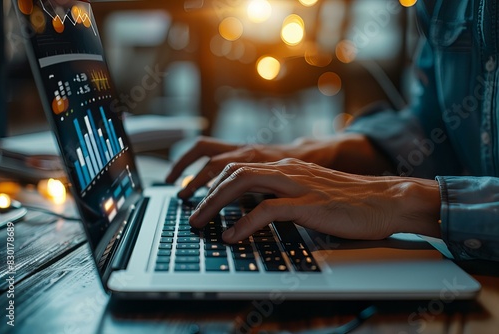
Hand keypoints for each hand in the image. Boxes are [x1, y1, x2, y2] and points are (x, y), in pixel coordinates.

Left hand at [189, 158, 441, 242]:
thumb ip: (283, 194)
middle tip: (190, 212)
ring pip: (243, 182)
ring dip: (214, 202)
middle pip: (233, 169)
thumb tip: (254, 209)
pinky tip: (232, 235)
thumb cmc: (350, 200)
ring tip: (200, 222)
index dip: (211, 179)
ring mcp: (298, 184)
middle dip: (204, 190)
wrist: (386, 199)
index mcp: (286, 166)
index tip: (196, 196)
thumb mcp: (309, 192)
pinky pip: (268, 209)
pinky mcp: (310, 203)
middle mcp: (287, 169)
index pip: (238, 164)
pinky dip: (245, 223)